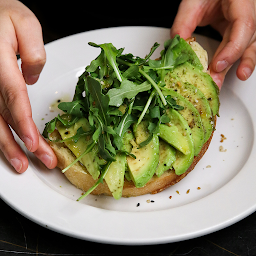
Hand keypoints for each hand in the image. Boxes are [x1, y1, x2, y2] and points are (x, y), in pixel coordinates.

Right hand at [0, 0, 56, 172]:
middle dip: (21, 144)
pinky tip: (9, 147)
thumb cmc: (1, 16)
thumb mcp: (23, 21)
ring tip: (22, 164)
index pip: (13, 98)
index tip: (34, 144)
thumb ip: (33, 50)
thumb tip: (32, 79)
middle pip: (5, 117)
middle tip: (39, 161)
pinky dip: (2, 133)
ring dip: (9, 146)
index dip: (23, 123)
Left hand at [171, 0, 255, 88]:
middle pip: (244, 41)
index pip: (244, 25)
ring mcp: (246, 23)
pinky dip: (235, 62)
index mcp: (242, 0)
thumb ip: (184, 22)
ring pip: (248, 47)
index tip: (217, 65)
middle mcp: (249, 12)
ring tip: (229, 80)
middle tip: (214, 82)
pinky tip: (234, 73)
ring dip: (239, 66)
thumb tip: (176, 45)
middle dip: (228, 65)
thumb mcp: (193, 1)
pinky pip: (241, 48)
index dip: (232, 49)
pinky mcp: (239, 32)